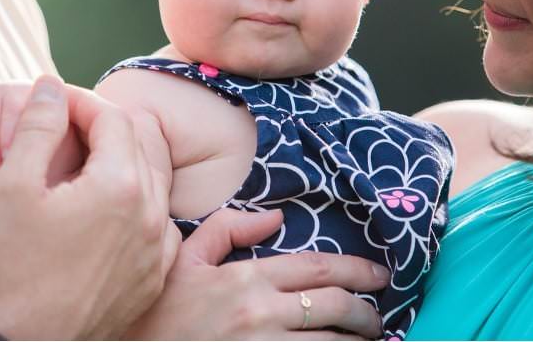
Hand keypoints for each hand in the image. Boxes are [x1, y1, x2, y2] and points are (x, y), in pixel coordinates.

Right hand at [0, 75, 179, 338]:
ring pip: (152, 181)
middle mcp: (151, 211)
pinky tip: (106, 209)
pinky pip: (158, 221)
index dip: (81, 101)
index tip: (54, 101)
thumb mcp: (13, 186)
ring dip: (122, 163)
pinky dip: (137, 203)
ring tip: (82, 166)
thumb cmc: (14, 267)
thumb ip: (38, 127)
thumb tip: (50, 86)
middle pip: (138, 144)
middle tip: (66, 128)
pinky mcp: (156, 274)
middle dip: (103, 127)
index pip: (112, 118)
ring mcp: (158, 246)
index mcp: (120, 184)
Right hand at [127, 209, 386, 339]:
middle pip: (335, 308)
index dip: (357, 271)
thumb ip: (227, 228)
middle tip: (378, 317)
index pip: (317, 269)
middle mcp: (261, 315)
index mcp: (245, 280)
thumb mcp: (181, 261)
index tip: (380, 276)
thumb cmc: (153, 314)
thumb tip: (275, 217)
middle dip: (366, 312)